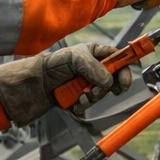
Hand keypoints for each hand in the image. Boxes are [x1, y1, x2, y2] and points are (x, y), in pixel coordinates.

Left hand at [0, 44, 134, 124]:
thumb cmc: (53, 65)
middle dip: (106, 88)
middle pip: (113, 80)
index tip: (125, 80)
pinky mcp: (80, 97)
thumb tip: (109, 81)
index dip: (124, 68)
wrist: (35, 84)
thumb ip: (95, 68)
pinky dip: (82, 105)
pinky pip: (89, 105)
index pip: (118, 59)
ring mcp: (87, 84)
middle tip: (98, 90)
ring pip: (101, 95)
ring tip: (78, 94)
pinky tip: (73, 101)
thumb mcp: (76, 60)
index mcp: (95, 54)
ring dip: (91, 97)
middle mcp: (93, 69)